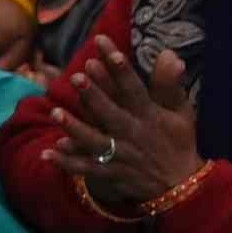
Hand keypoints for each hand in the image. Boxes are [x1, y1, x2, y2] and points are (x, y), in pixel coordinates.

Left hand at [62, 41, 202, 216]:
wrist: (183, 186)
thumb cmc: (178, 141)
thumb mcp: (181, 112)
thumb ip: (170, 84)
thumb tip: (170, 53)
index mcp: (150, 116)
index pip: (134, 88)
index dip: (120, 68)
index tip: (105, 46)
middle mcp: (134, 134)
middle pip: (111, 114)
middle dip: (94, 96)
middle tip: (76, 77)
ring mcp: (122, 155)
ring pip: (96, 142)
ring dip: (75, 128)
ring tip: (55, 113)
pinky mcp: (113, 173)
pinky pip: (88, 169)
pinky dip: (68, 163)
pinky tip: (48, 152)